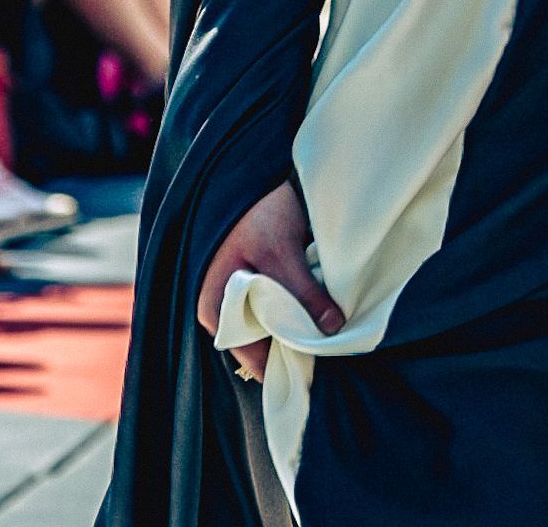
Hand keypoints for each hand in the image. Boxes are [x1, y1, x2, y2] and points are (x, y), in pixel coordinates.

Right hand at [197, 176, 344, 380]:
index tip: (311, 363)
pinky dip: (300, 313)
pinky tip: (321, 313)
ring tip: (325, 328)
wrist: (272, 184)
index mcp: (215, 308)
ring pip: (274, 328)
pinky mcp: (262, 291)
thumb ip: (303, 293)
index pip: (248, 353)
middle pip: (262, 342)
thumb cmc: (264, 218)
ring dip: (298, 327)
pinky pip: (281, 312)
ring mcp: (243, 302)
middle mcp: (225, 311)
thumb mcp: (282, 254)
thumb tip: (332, 328)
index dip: (280, 360)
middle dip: (292, 344)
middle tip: (325, 345)